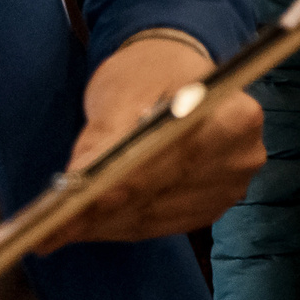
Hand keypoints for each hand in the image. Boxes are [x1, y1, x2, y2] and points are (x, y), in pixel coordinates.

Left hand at [49, 36, 263, 248]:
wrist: (174, 75)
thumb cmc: (150, 73)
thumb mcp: (122, 92)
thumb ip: (105, 137)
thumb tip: (77, 183)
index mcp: (236, 117)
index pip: (175, 160)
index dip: (124, 185)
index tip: (74, 208)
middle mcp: (244, 156)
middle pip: (167, 192)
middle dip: (107, 209)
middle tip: (54, 226)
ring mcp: (233, 185)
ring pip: (160, 216)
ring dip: (110, 223)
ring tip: (64, 226)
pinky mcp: (216, 204)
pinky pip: (164, 225)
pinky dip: (125, 226)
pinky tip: (94, 223)